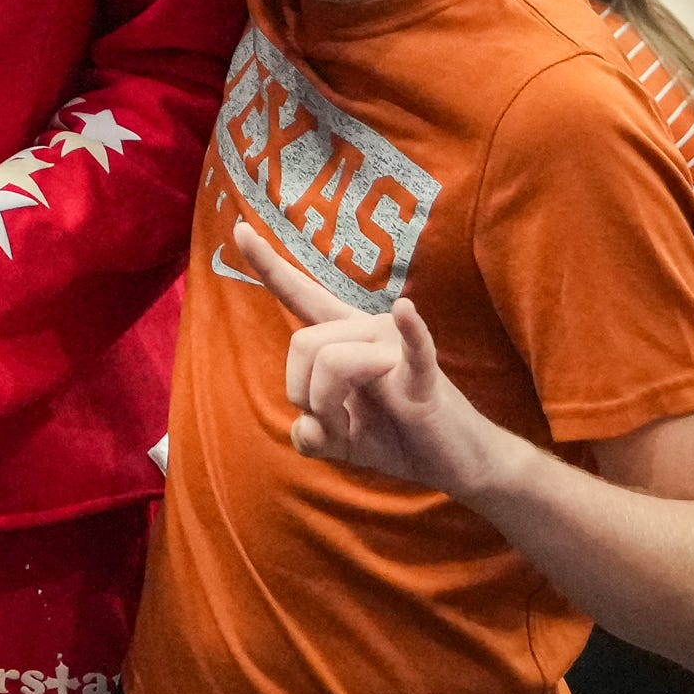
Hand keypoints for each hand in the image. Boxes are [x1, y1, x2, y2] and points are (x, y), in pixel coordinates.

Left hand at [233, 220, 507, 498]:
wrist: (455, 462)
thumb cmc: (398, 437)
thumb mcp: (341, 440)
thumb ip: (312, 432)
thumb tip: (305, 429)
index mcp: (346, 338)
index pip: (302, 294)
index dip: (268, 266)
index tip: (238, 231)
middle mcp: (370, 330)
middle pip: (303, 343)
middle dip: (303, 393)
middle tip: (331, 421)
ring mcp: (398, 348)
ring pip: (332, 362)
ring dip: (330, 411)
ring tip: (358, 428)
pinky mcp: (424, 376)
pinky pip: (412, 348)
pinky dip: (410, 333)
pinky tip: (407, 312)